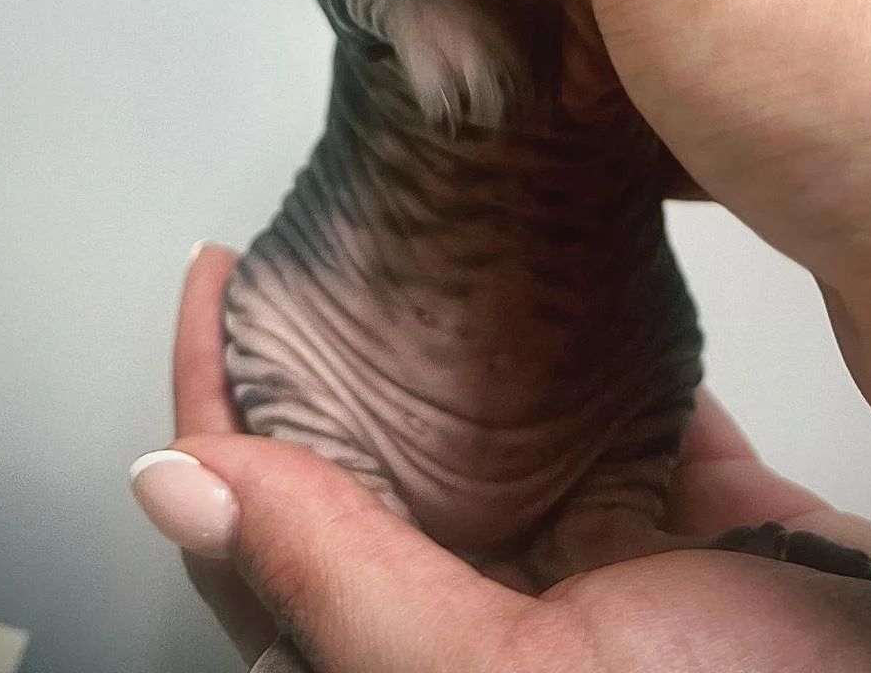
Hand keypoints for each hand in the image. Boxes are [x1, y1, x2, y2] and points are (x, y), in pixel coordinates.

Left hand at [135, 247, 870, 672]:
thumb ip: (344, 584)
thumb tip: (178, 483)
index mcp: (423, 665)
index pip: (262, 538)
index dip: (213, 407)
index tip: (215, 280)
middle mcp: (495, 625)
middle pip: (363, 478)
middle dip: (324, 361)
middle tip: (310, 243)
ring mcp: (599, 571)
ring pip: (480, 437)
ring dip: (442, 342)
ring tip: (413, 240)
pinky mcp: (693, 519)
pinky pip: (614, 413)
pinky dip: (582, 345)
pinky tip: (573, 279)